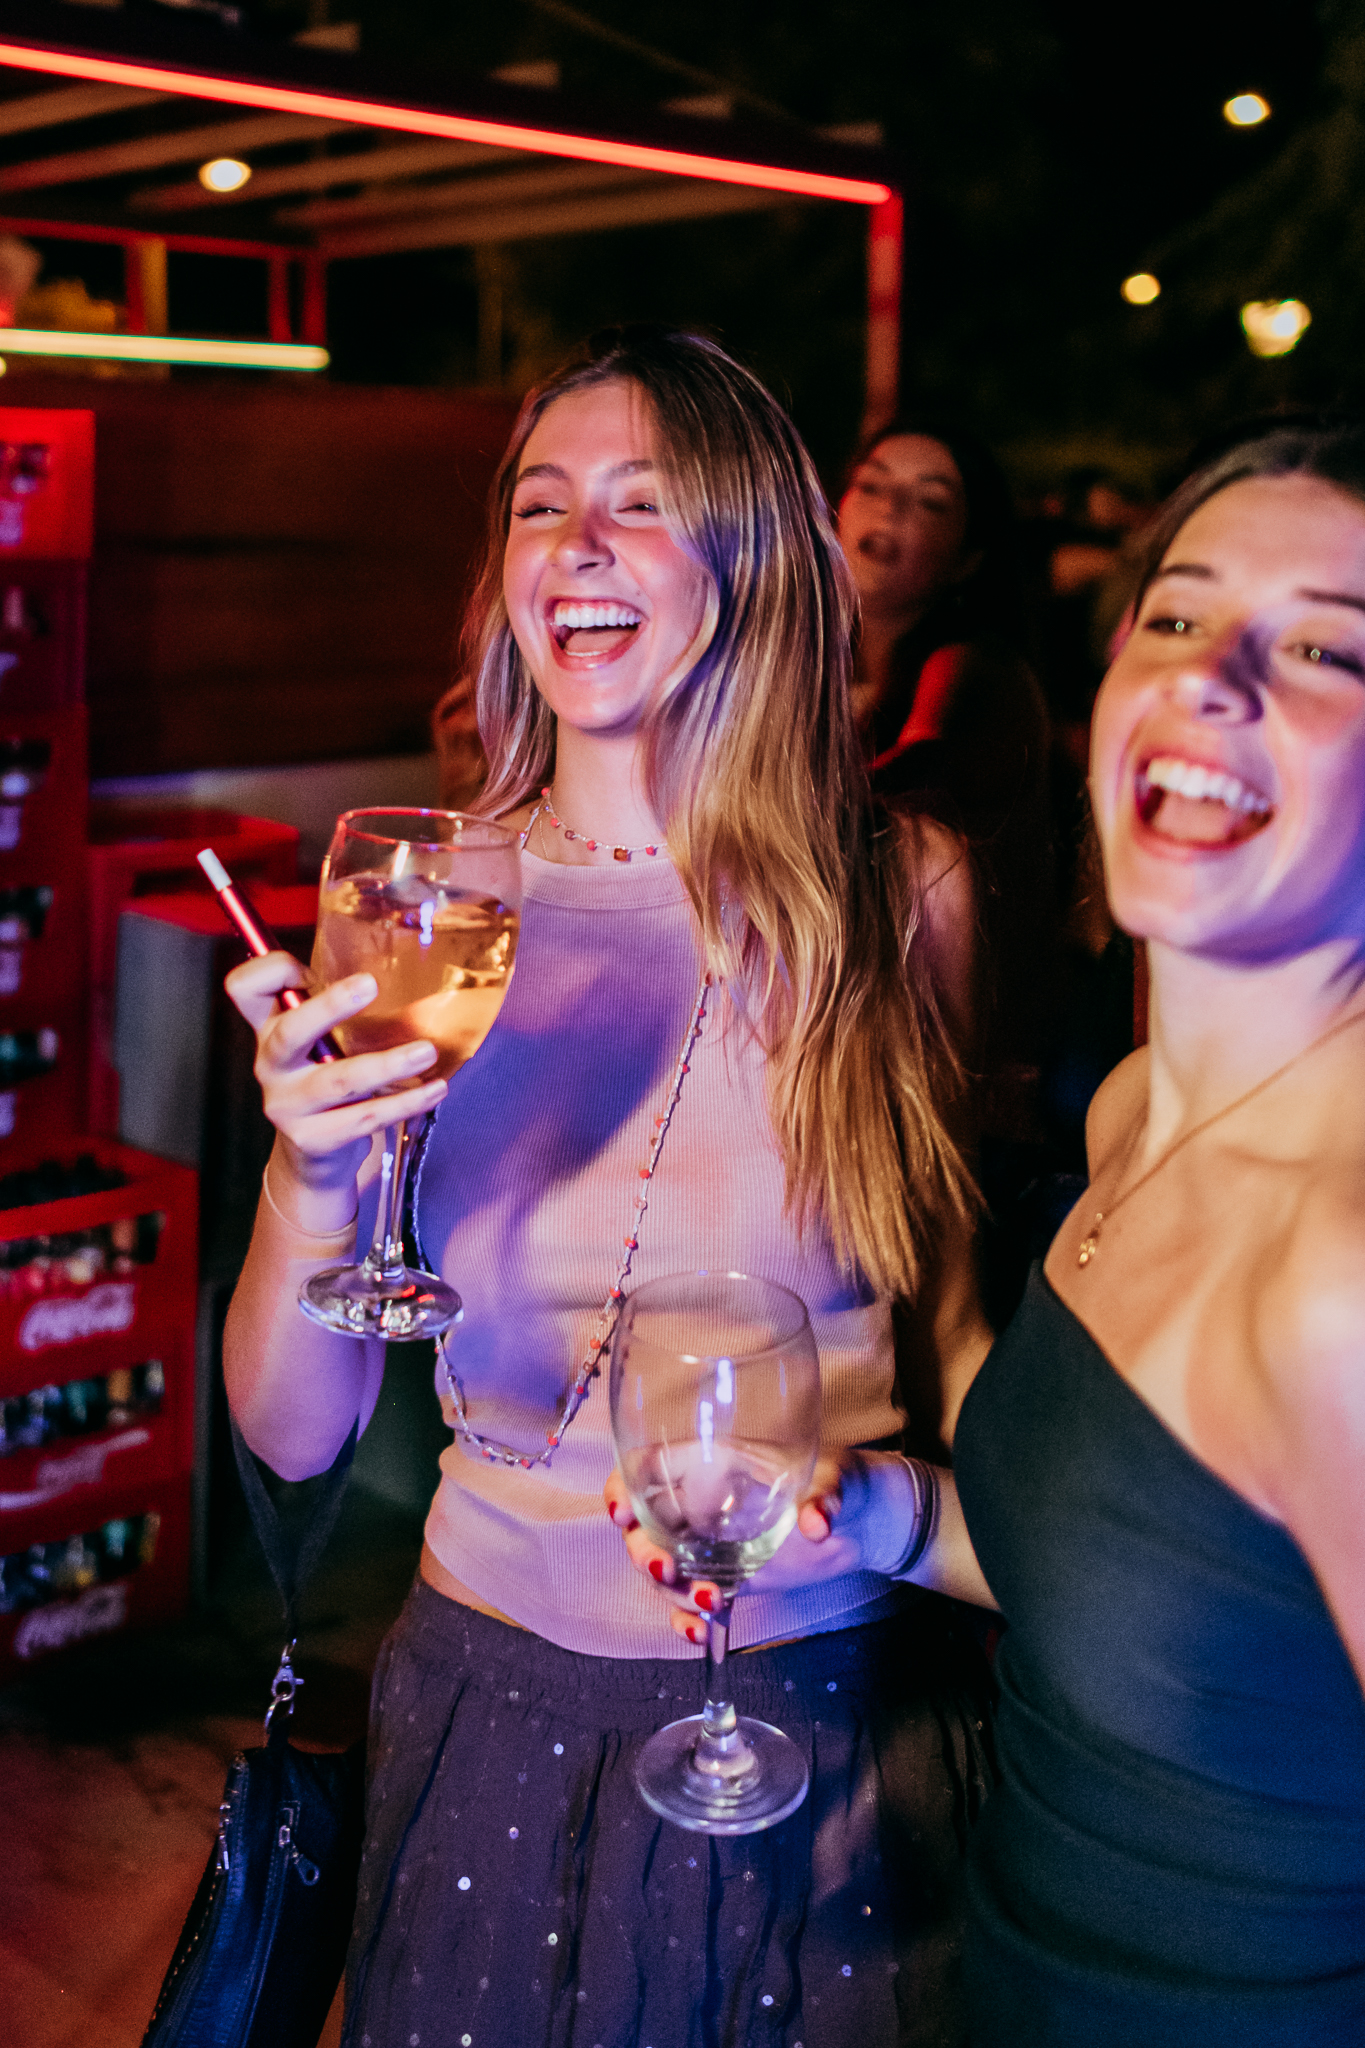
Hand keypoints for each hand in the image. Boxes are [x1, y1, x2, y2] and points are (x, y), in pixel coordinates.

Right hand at [224, 950, 448, 1196]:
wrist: (311, 1153)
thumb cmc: (323, 1078)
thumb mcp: (318, 1039)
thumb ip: (334, 1005)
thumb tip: (400, 962)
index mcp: (268, 1028)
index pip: (244, 988)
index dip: (271, 971)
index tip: (308, 970)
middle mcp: (271, 1064)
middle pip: (289, 1031)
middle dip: (328, 1006)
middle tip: (370, 985)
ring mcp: (289, 1105)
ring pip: (338, 1080)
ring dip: (387, 1064)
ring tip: (426, 1052)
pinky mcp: (314, 1139)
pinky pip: (364, 1118)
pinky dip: (405, 1103)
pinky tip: (434, 1090)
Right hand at [603, 1450, 914, 1645]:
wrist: (870, 1526)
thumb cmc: (850, 1483)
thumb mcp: (840, 1483)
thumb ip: (826, 1498)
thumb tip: (817, 1523)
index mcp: (717, 1463)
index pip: (651, 1465)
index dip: (624, 1485)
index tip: (622, 1513)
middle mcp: (705, 1502)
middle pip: (647, 1525)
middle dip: (646, 1552)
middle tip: (669, 1572)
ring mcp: (713, 1544)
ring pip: (664, 1568)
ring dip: (670, 1592)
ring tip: (708, 1607)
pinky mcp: (729, 1578)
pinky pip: (691, 1600)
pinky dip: (688, 1619)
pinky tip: (701, 1636)